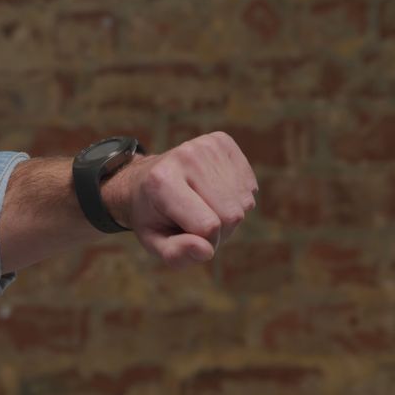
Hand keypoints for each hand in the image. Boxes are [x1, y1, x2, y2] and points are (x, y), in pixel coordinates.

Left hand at [102, 132, 258, 268]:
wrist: (145, 181)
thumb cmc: (152, 216)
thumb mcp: (154, 242)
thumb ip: (176, 254)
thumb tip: (205, 250)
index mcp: (161, 182)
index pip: (208, 226)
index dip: (205, 242)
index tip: (187, 236)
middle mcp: (184, 157)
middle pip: (232, 214)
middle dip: (219, 230)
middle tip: (194, 222)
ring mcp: (205, 145)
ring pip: (244, 203)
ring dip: (228, 214)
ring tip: (202, 206)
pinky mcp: (222, 141)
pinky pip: (249, 186)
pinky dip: (236, 197)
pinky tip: (213, 191)